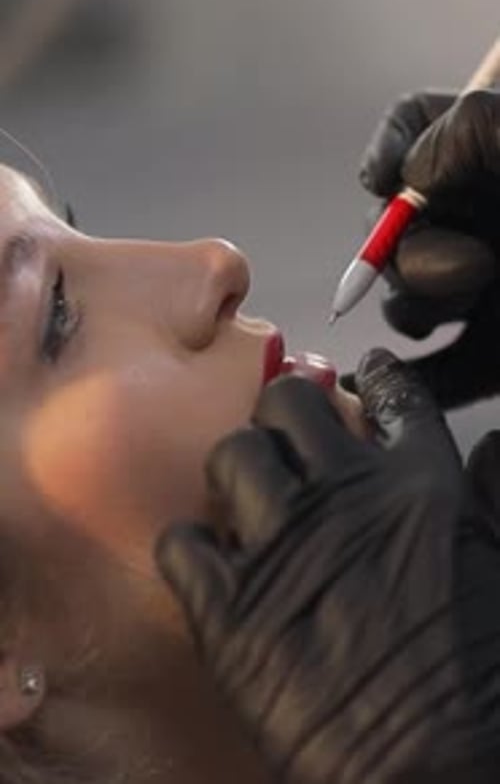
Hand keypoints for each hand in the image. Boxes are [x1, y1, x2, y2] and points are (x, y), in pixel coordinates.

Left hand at [156, 350, 495, 783]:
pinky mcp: (229, 609)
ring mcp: (282, 549)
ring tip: (248, 502)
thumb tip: (490, 444)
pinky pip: (182, 541)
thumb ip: (494, 495)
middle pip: (286, 404)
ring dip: (237, 473)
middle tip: (288, 439)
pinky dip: (193, 546)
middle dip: (285, 411)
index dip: (378, 379)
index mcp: (418, 489)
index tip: (368, 375)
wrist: (432, 773)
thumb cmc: (477, 679)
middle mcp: (346, 500)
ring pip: (229, 457)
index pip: (393, 400)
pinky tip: (213, 564)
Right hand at [357, 89, 499, 407]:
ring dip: (419, 308)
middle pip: (394, 229)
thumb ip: (469, 133)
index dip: (390, 150)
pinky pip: (441, 374)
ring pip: (407, 304)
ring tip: (478, 298)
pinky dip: (414, 382)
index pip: (414, 131)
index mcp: (486, 157)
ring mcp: (483, 290)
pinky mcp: (495, 352)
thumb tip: (406, 182)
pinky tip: (384, 385)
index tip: (387, 177)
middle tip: (476, 267)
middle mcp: (476, 220)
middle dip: (412, 252)